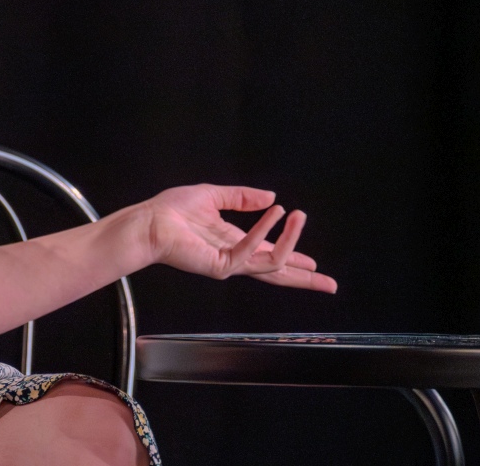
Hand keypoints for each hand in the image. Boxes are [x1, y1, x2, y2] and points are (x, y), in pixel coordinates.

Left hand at [129, 184, 337, 292]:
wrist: (150, 221)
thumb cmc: (172, 211)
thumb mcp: (214, 196)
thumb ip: (242, 197)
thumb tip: (272, 197)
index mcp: (233, 242)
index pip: (269, 255)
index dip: (292, 256)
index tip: (313, 263)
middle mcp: (234, 256)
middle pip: (277, 273)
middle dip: (305, 279)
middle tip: (330, 283)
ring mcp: (229, 264)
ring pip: (272, 263)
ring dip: (291, 239)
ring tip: (299, 216)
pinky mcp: (221, 265)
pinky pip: (252, 251)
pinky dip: (265, 231)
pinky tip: (274, 214)